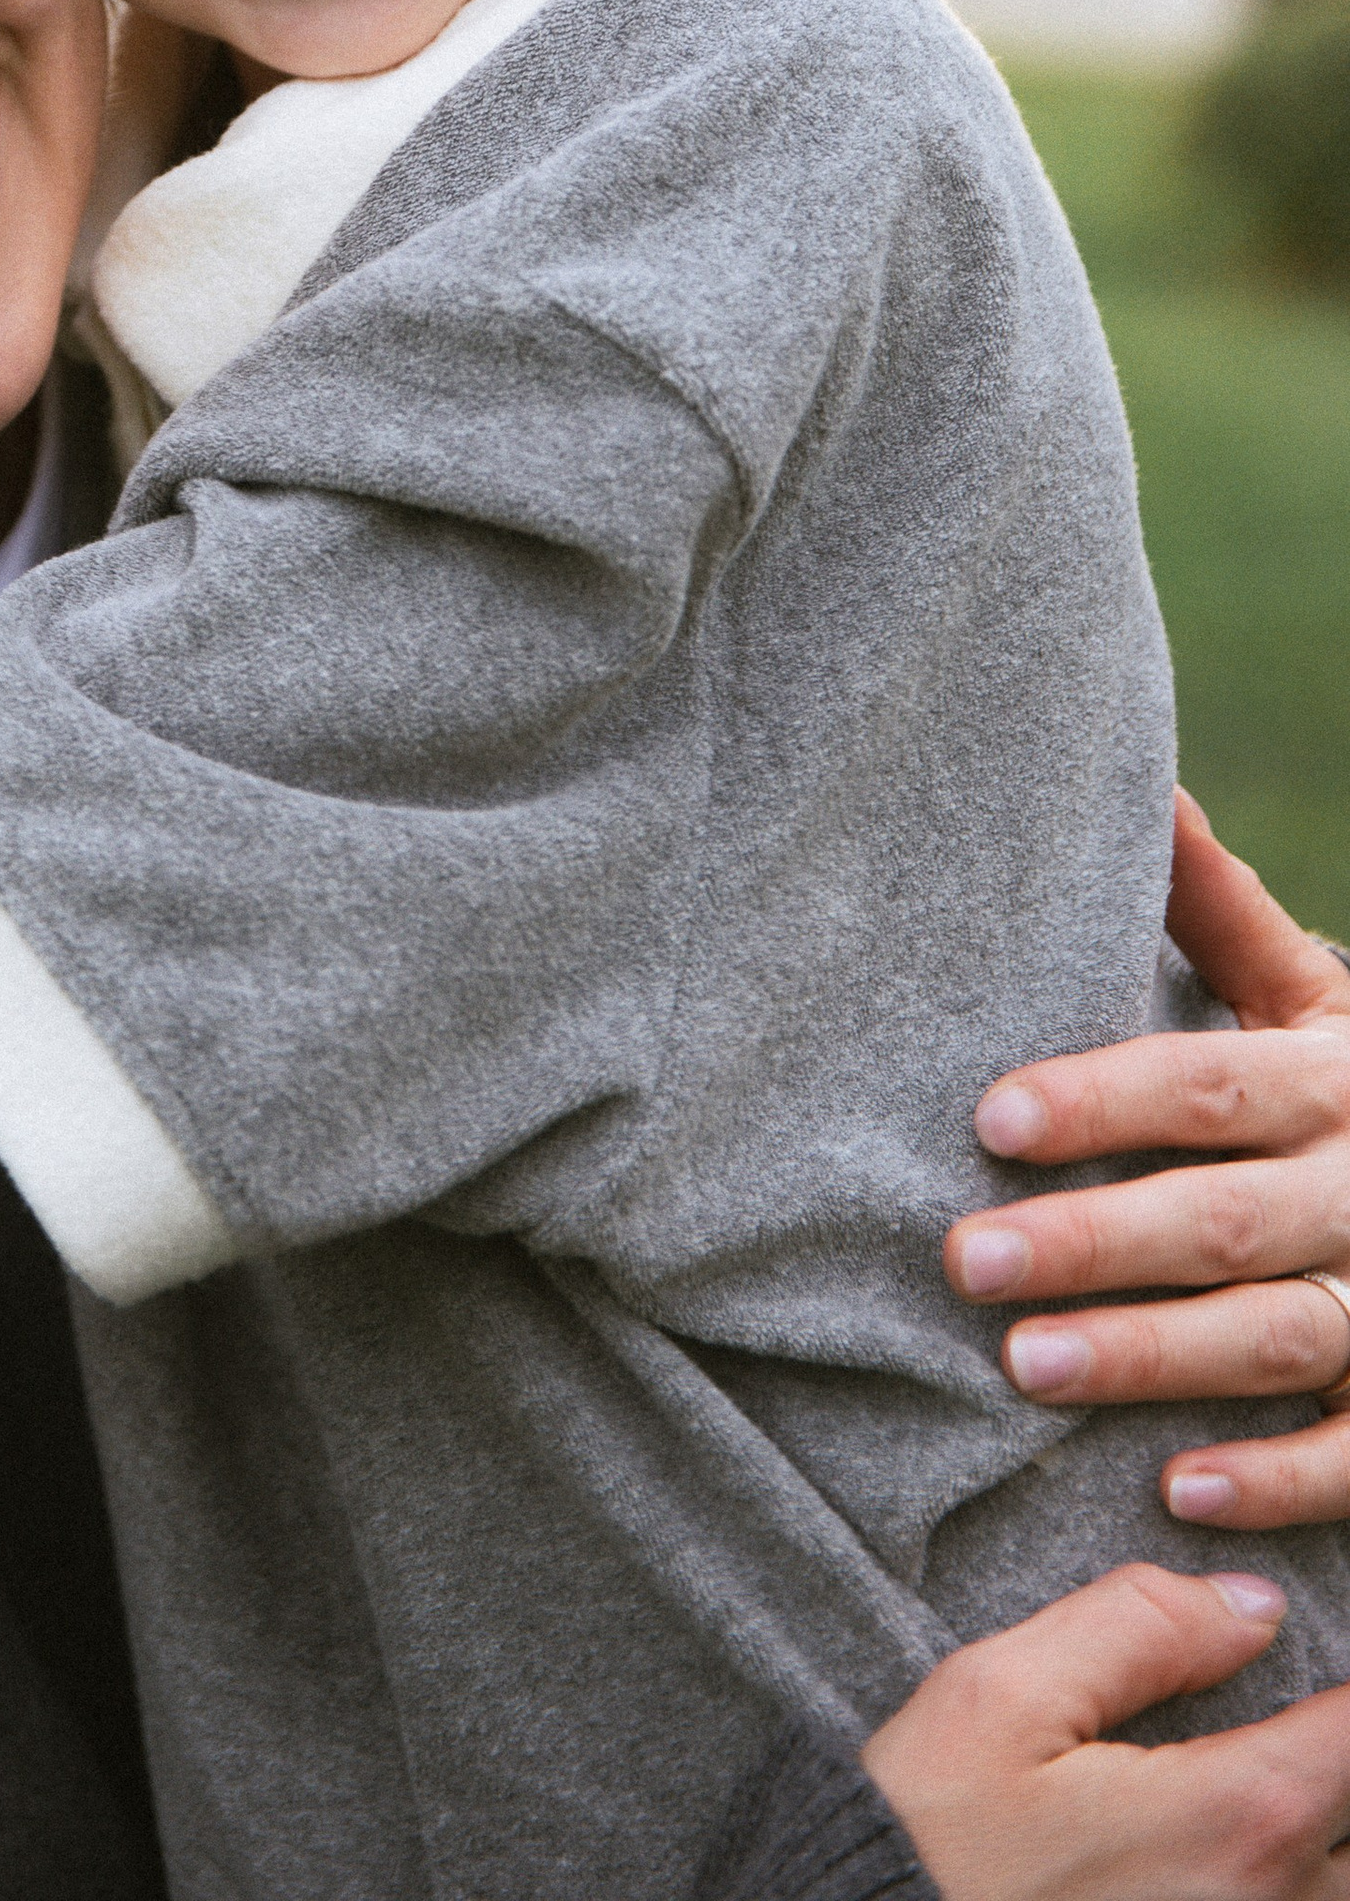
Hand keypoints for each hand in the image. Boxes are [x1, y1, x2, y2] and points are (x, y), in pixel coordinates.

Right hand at [863, 1565, 1349, 1897]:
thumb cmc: (929, 1845)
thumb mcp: (1001, 1701)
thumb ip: (1135, 1630)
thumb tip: (1251, 1605)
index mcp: (1235, 1819)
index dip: (1344, 1680)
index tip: (1315, 1657)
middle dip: (1332, 1757)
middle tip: (1288, 1709)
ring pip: (1336, 1883)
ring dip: (1318, 1831)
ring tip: (1259, 1775)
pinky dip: (1288, 1877)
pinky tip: (1229, 1848)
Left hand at [946, 795, 1349, 1529]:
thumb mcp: (1312, 997)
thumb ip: (1224, 910)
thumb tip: (1146, 786)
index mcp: (1334, 1077)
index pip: (1207, 1085)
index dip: (1103, 1099)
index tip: (990, 1116)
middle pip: (1223, 1218)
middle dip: (1094, 1239)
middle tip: (963, 1259)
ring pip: (1277, 1337)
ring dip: (1154, 1358)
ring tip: (1023, 1367)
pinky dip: (1276, 1478)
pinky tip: (1173, 1490)